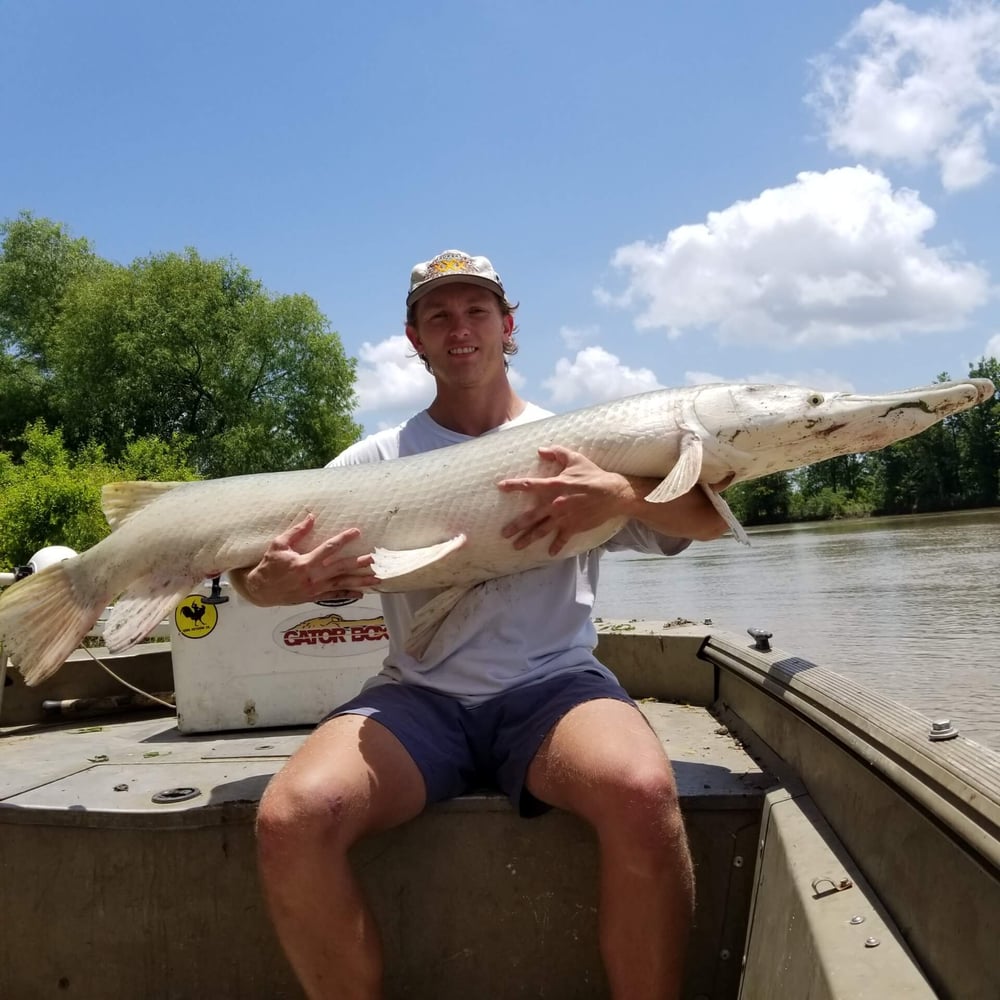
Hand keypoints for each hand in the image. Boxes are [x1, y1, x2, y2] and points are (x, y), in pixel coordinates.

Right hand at [233, 513, 378, 605]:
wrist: (260, 591)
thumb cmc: (269, 566)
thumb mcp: (279, 545)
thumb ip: (297, 531)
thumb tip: (312, 517)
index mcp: (305, 563)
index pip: (329, 548)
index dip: (344, 539)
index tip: (356, 532)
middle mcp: (313, 577)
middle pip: (341, 568)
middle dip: (360, 562)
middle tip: (376, 558)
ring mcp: (315, 589)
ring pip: (342, 583)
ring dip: (360, 581)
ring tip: (377, 578)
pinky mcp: (314, 597)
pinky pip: (335, 596)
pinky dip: (348, 594)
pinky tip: (361, 593)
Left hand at [497, 446, 629, 555]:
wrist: (613, 493)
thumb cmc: (593, 475)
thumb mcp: (575, 459)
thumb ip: (557, 452)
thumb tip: (540, 449)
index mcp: (554, 486)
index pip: (530, 485)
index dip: (514, 485)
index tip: (501, 487)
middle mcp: (555, 504)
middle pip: (531, 516)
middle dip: (516, 526)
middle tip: (503, 533)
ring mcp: (564, 518)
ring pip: (542, 531)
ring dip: (528, 539)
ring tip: (516, 546)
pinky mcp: (574, 526)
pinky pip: (562, 539)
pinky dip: (556, 546)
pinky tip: (550, 553)